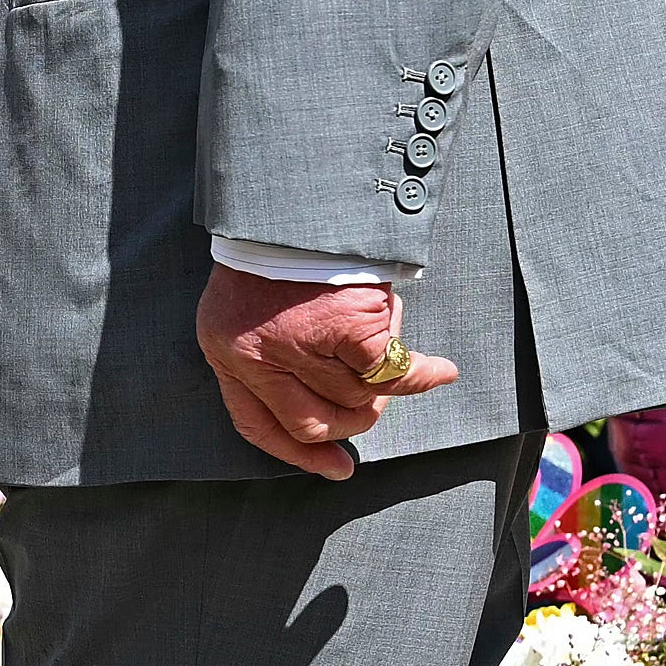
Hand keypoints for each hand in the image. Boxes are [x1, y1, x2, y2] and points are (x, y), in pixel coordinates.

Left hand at [196, 270, 453, 481]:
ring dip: (381, 383)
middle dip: (352, 419)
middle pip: (314, 422)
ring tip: (386, 340)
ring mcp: (298, 343)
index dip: (299, 454)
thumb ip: (269, 358)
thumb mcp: (245, 304)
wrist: (293, 197)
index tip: (337, 468)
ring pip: (354, 400)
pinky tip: (440, 370)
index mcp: (225, 350)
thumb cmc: (275, 248)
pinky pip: (388, 373)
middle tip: (374, 394)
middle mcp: (255, 355)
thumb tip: (333, 434)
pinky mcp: (344, 326)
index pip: (256, 425)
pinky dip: (418, 375)